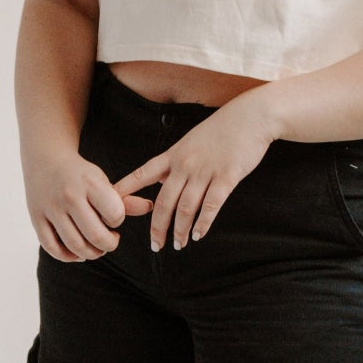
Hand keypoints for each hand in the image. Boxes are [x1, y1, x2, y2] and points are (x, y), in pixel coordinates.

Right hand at [24, 150, 128, 261]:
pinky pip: (52, 248)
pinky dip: (68, 256)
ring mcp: (51, 208)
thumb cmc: (81, 175)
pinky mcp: (36, 218)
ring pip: (75, 245)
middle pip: (96, 236)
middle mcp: (69, 196)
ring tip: (97, 249)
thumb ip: (125, 199)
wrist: (45, 159)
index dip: (118, 221)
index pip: (115, 214)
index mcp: (90, 183)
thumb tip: (149, 208)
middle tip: (111, 241)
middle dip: (109, 245)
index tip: (114, 218)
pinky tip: (77, 253)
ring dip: (91, 254)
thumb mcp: (103, 182)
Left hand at [114, 94, 275, 251]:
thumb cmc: (221, 130)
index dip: (125, 190)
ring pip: (186, 208)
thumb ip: (174, 163)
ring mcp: (206, 171)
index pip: (142, 174)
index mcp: (173, 155)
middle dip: (157, 227)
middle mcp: (185, 164)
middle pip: (164, 201)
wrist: (250, 117)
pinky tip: (199, 234)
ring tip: (178, 244)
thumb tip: (161, 183)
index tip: (111, 205)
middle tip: (155, 246)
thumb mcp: (190, 142)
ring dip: (180, 230)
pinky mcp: (227, 177)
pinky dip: (203, 223)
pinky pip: (211, 206)